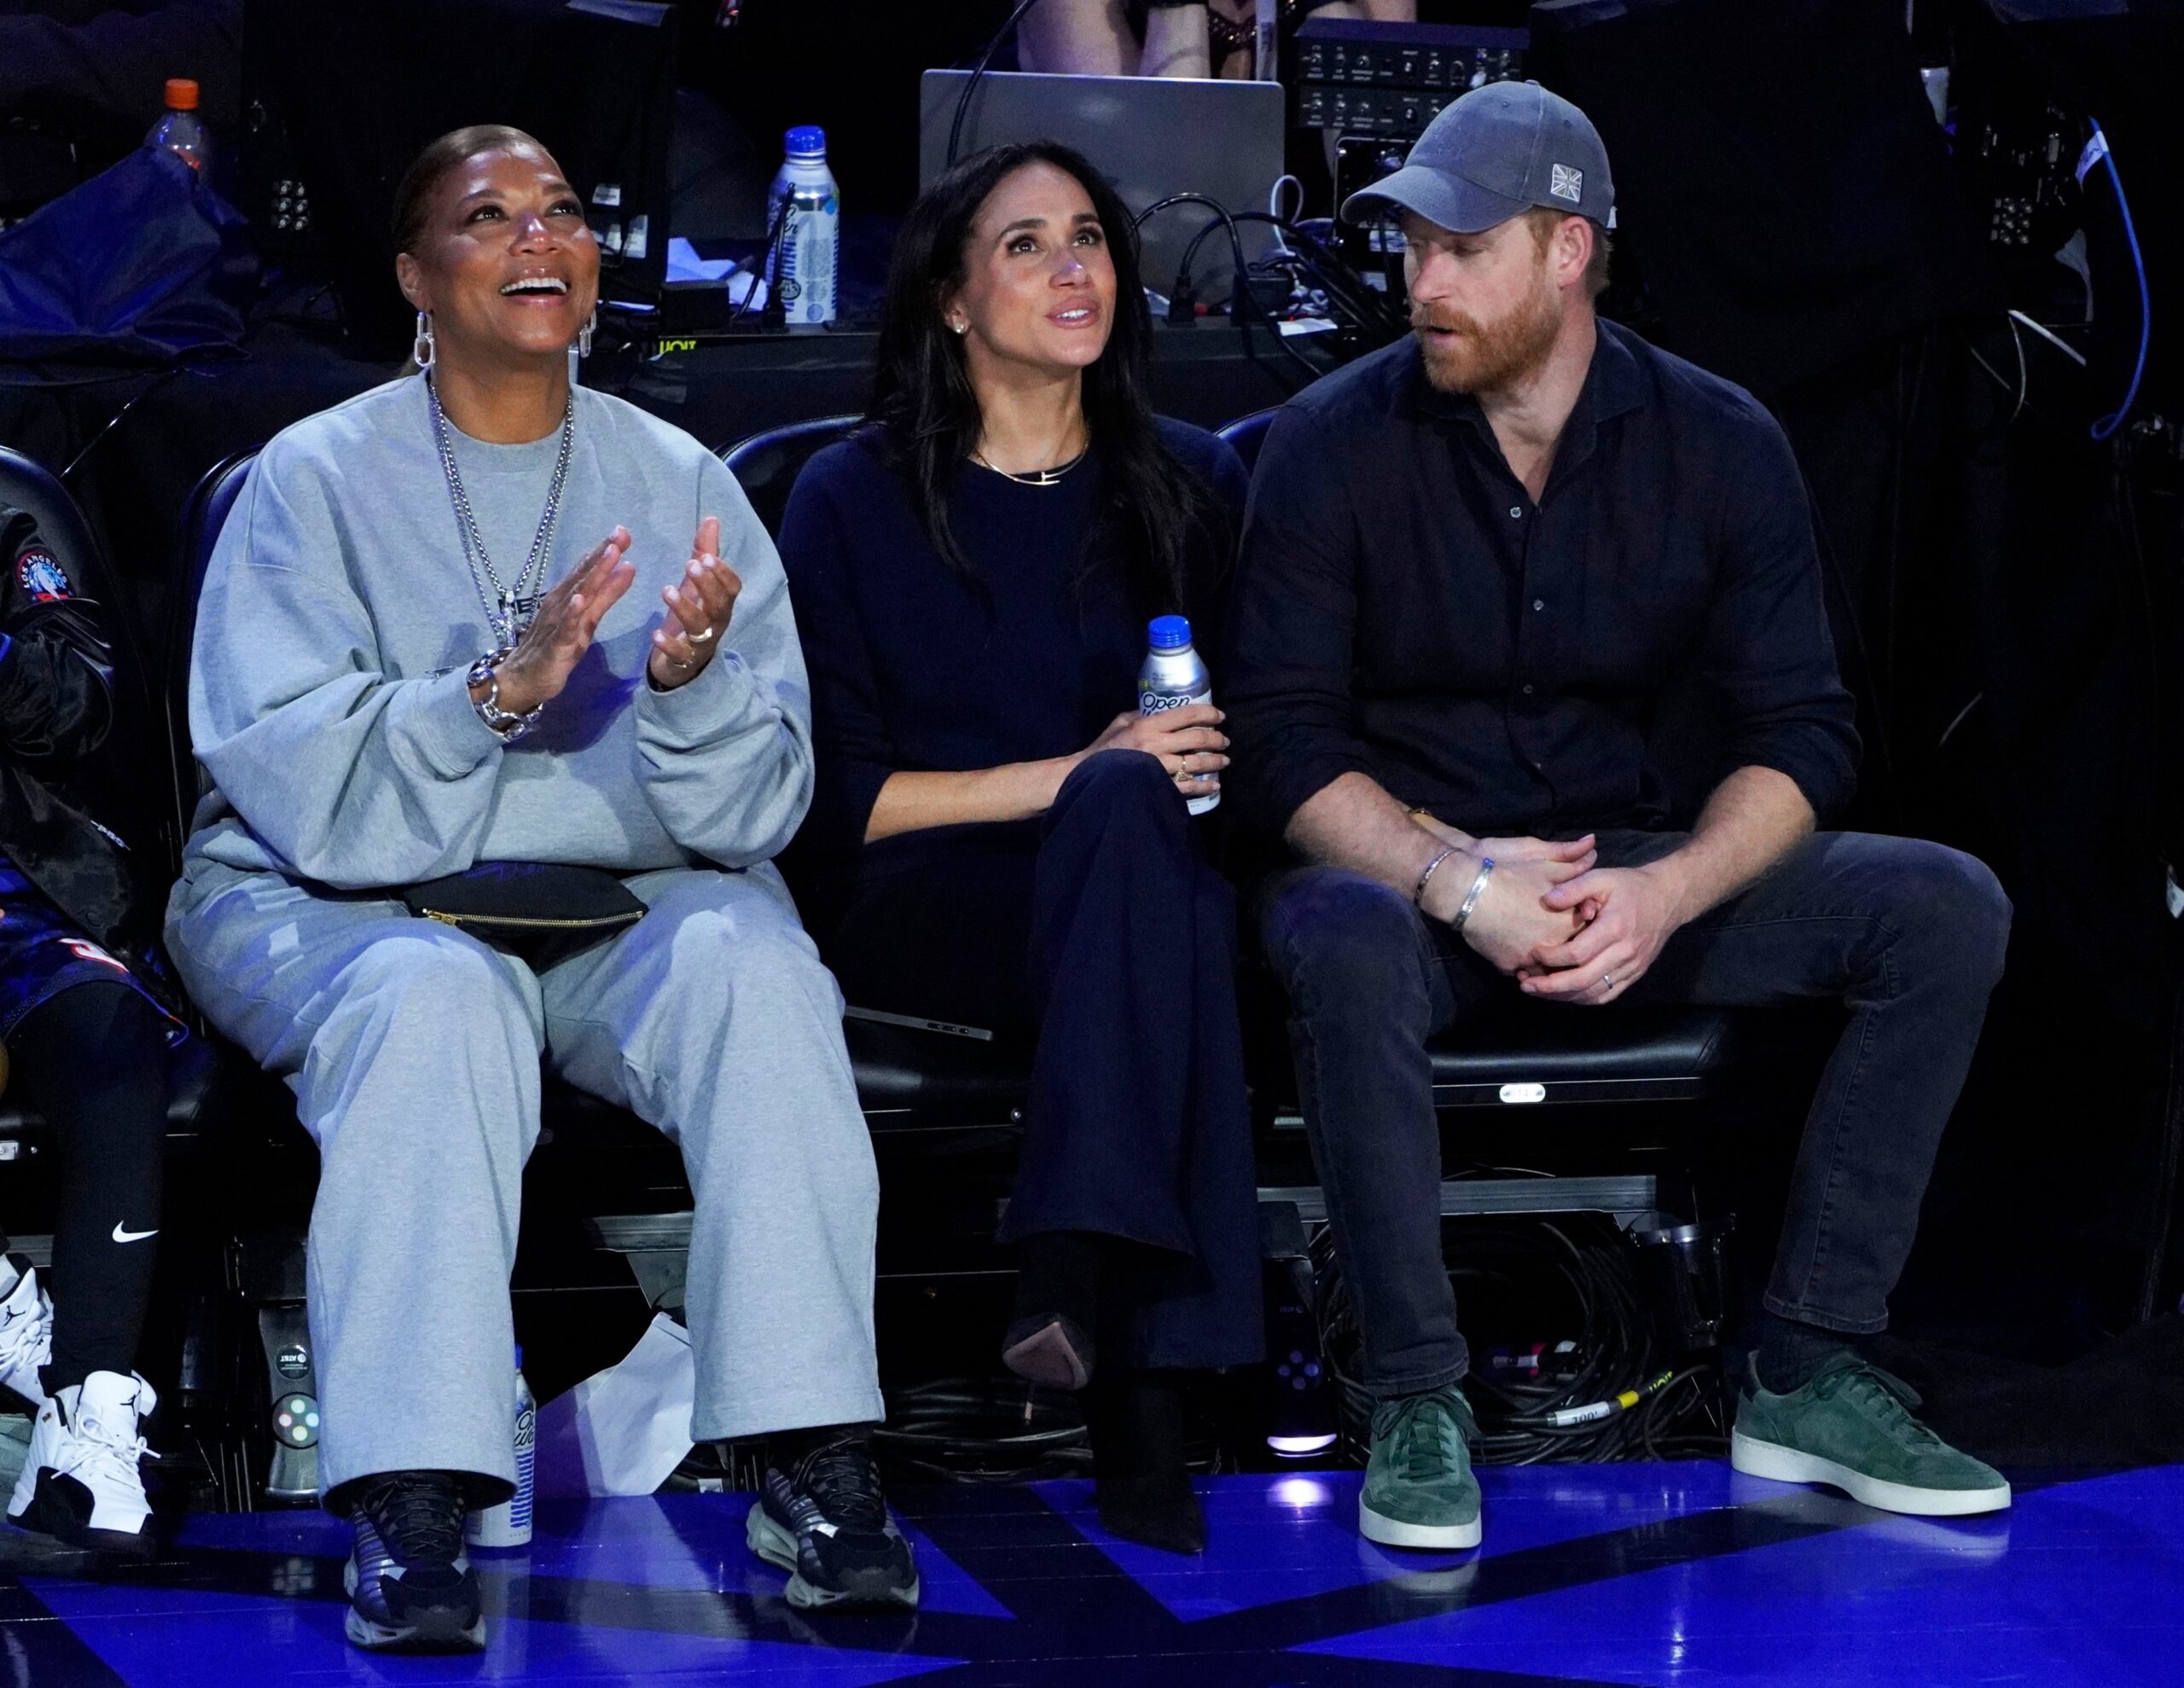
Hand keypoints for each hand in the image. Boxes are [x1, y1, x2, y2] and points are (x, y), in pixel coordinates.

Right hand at [486, 529, 636, 717]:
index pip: (589, 568)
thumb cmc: (559, 645)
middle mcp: (561, 603)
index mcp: (570, 595)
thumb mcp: (590, 619)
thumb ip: (608, 595)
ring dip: (593, 574)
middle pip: (584, 575)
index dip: (606, 550)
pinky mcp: (556, 644)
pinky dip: (572, 613)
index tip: (623, 530)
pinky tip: (580, 600)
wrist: (526, 678)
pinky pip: (565, 627)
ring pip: (577, 595)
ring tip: (610, 555)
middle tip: (621, 533)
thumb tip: (628, 567)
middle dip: (603, 554)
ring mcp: (557, 622)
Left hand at [649, 517, 741, 690]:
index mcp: (721, 603)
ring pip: (700, 627)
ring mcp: (702, 643)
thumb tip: (711, 519)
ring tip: (666, 591)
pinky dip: (669, 645)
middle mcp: (716, 623)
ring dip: (686, 608)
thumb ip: (704, 553)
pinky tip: (655, 633)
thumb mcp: (696, 585)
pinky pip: (680, 654)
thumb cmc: (691, 617)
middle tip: (690, 565)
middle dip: (708, 585)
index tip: (707, 557)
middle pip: (720, 605)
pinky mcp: (684, 660)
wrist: (680, 662)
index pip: (733, 588)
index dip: (723, 574)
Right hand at [1082, 704, 1228, 798]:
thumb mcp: (1121, 722)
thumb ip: (1142, 715)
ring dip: (1215, 762)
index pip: (1187, 715)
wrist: (1088, 776)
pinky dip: (1205, 786)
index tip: (1220, 717)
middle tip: (1224, 741)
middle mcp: (1157, 745)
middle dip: (1217, 739)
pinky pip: (1188, 787)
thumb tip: (1164, 710)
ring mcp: (1159, 768)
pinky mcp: (1159, 787)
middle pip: (1198, 739)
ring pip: (1197, 763)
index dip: (1208, 714)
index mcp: (1148, 725)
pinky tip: (1214, 785)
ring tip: (1224, 761)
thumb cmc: (1105, 748)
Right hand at [1439, 855, 1591, 973]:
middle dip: (1570, 947)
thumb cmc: (1509, 874)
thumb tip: (1592, 843)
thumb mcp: (1543, 862)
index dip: (1584, 923)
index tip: (1579, 917)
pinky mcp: (1508, 966)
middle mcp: (1553, 945)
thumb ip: (1571, 858)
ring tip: (1545, 954)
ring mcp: (1529, 959)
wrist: (1468, 891)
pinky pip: (1522, 974)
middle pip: (1571, 954)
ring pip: (1548, 970)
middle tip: (1567, 940)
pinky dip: (1524, 969)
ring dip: (1548, 964)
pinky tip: (1522, 960)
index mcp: (1566, 921)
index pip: (1588, 930)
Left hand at [1519, 861, 1690, 1003]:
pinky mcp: (1635, 974)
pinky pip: (1606, 995)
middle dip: (1549, 986)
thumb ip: (1573, 888)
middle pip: (1583, 980)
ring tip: (1537, 991)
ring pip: (1593, 993)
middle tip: (1525, 983)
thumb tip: (1546, 900)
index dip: (1551, 958)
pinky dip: (1582, 998)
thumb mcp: (1602, 876)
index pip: (1577, 953)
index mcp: (1615, 927)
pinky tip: (1563, 994)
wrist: (1668, 898)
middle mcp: (1625, 952)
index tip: (1533, 953)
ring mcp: (1632, 967)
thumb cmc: (1630, 886)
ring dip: (1562, 996)